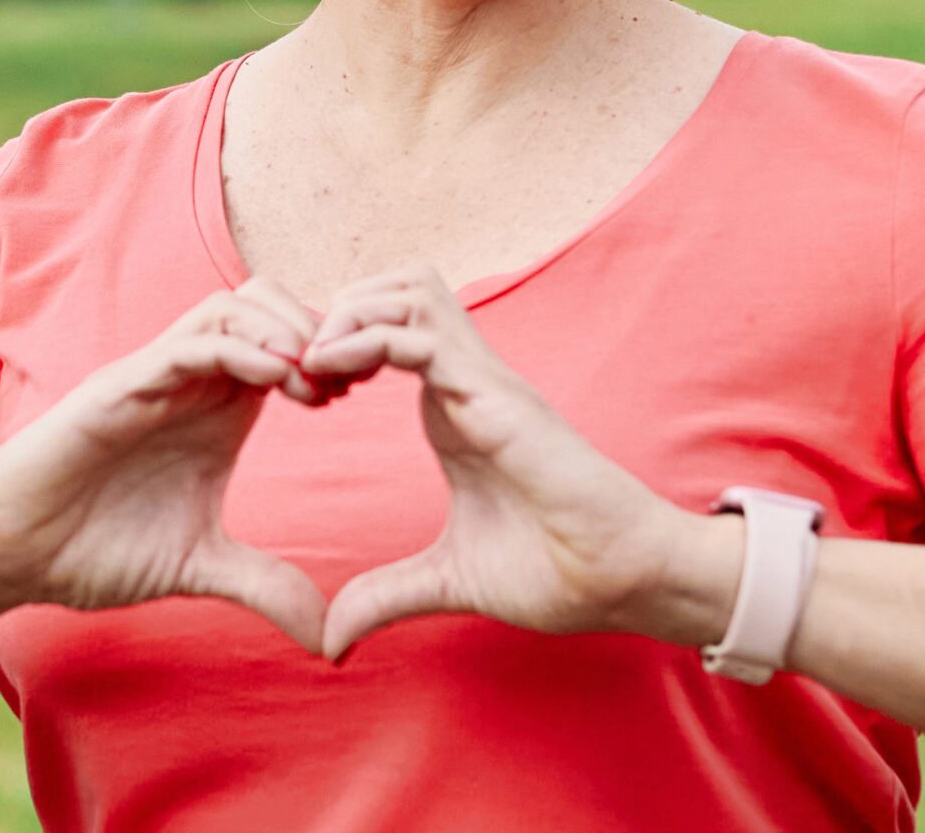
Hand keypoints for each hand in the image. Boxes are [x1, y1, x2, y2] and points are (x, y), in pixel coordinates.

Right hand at [0, 281, 339, 652]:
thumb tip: (330, 637)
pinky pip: (187, 345)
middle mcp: (189, 382)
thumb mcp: (200, 568)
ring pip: (231, 308)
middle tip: (351, 378)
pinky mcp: (119, 389)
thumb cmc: (93, 549)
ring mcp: (154, 378)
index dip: (333, 356)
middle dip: (319, 329)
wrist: (10, 556)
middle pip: (268, 305)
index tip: (363, 393)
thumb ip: (264, 585)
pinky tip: (276, 379)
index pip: (287, 346)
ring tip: (317, 378)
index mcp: (216, 410)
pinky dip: (238, 348)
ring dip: (284, 329)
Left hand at [302, 273, 699, 660]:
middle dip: (336, 308)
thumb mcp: (447, 581)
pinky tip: (328, 371)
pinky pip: (420, 335)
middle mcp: (465, 381)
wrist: (624, 581)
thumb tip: (330, 638)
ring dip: (349, 312)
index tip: (300, 394)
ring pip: (408, 290)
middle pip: (395, 287)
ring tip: (313, 364)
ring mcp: (482, 381)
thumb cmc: (557, 569)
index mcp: (451, 409)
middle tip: (300, 368)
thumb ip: (386, 596)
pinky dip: (365, 338)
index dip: (335, 344)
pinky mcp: (494, 396)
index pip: (387, 330)